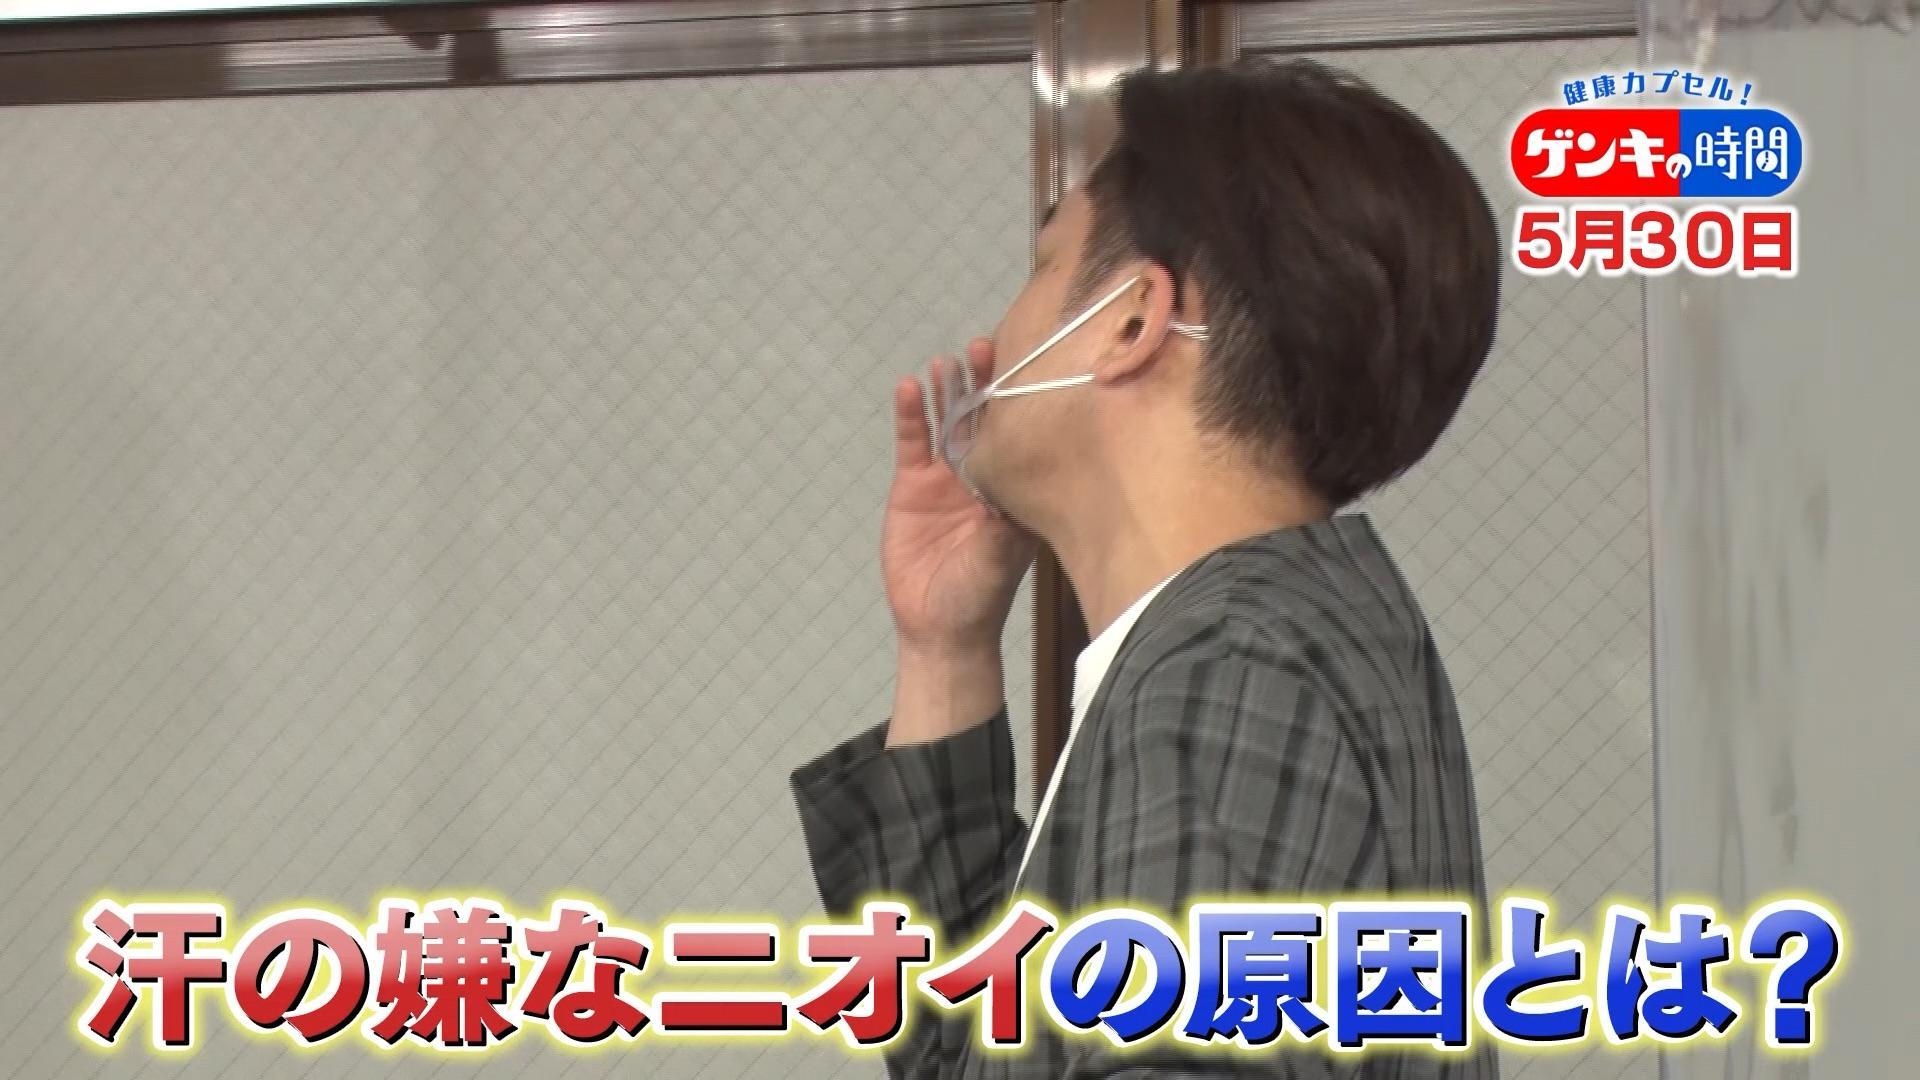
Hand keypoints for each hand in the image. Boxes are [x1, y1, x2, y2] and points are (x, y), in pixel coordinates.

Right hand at [881, 339, 1035, 743]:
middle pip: (984, 417)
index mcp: (1015, 485)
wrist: (939, 626)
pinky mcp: (913, 484)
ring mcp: (947, 476)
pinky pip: (912, 441)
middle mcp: (984, 473)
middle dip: (985, 382)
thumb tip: (1010, 494)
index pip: (1021, 433)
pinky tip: (910, 387)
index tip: (1028, 366)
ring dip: (948, 390)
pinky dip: (911, 414)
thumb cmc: (981, 595)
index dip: (1021, 400)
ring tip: (948, 359)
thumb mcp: (1000, 557)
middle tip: (987, 346)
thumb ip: (1002, 524)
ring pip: (947, 421)